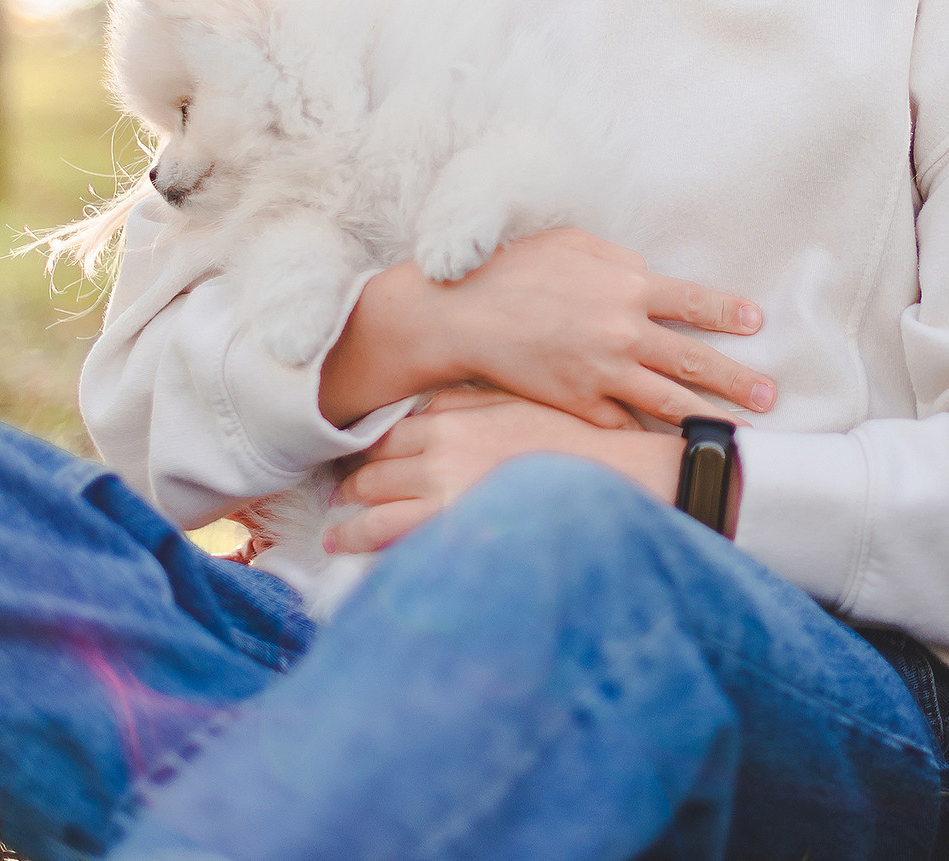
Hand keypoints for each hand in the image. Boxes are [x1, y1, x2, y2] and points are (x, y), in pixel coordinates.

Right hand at [319, 229, 773, 429]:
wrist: (460, 315)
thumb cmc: (512, 270)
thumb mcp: (572, 243)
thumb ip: (618, 259)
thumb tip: (646, 273)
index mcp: (627, 287)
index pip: (694, 303)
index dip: (729, 314)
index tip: (755, 323)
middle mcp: (623, 333)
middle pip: (693, 361)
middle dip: (737, 380)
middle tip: (770, 394)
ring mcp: (602, 375)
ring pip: (669, 402)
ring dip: (708, 417)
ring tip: (740, 432)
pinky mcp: (578, 405)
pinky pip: (623, 425)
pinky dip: (647, 435)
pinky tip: (670, 447)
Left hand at [326, 386, 680, 553]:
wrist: (609, 478)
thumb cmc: (569, 438)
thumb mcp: (516, 402)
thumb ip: (465, 402)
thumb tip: (422, 408)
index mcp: (451, 421)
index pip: (389, 435)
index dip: (370, 448)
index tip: (360, 457)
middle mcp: (438, 457)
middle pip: (375, 471)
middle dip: (355, 484)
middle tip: (343, 492)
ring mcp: (444, 499)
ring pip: (375, 510)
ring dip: (351, 521)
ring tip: (339, 531)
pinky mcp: (454, 535)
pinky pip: (396, 541)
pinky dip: (367, 542)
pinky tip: (352, 547)